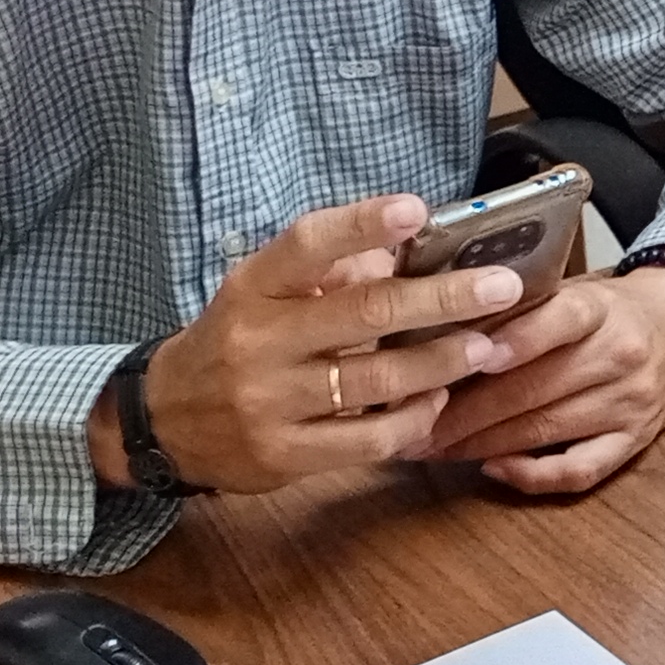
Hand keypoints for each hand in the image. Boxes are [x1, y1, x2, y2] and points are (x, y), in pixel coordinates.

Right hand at [97, 197, 528, 494]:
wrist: (164, 420)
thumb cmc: (235, 343)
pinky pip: (368, 438)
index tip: (417, 209)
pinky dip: (413, 420)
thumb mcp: (262, 295)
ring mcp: (270, 401)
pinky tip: (438, 402)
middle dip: (443, 299)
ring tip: (486, 348)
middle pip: (364, 312)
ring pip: (376, 379)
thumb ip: (327, 273)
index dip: (362, 224)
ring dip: (442, 363)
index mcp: (253, 287)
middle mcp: (258, 339)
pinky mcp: (284, 454)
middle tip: (500, 287)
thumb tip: (402, 252)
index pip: (307, 243)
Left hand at [414, 263, 664, 494]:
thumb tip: (436, 327)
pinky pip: (579, 471)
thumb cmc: (610, 307)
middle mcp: (621, 357)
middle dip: (463, 411)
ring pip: (546, 431)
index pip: (557, 321)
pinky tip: (493, 468)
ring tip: (431, 447)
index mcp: (602, 309)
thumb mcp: (573, 286)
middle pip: (535, 389)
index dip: (510, 342)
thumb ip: (520, 305)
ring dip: (480, 445)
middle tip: (411, 422)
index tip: (458, 358)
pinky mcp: (636, 442)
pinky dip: (532, 475)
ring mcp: (630, 404)